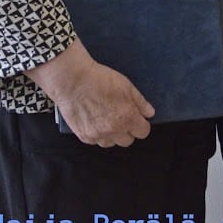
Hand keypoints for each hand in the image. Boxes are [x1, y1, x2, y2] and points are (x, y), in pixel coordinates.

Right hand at [29, 41, 153, 146]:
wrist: (73, 81)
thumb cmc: (100, 79)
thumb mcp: (126, 85)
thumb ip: (140, 102)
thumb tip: (149, 113)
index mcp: (127, 118)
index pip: (143, 132)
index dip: (141, 124)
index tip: (138, 118)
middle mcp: (113, 130)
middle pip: (128, 141)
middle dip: (128, 130)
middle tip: (122, 117)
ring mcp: (97, 135)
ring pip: (112, 143)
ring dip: (113, 135)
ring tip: (107, 119)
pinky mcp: (84, 136)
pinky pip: (97, 141)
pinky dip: (98, 134)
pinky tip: (95, 120)